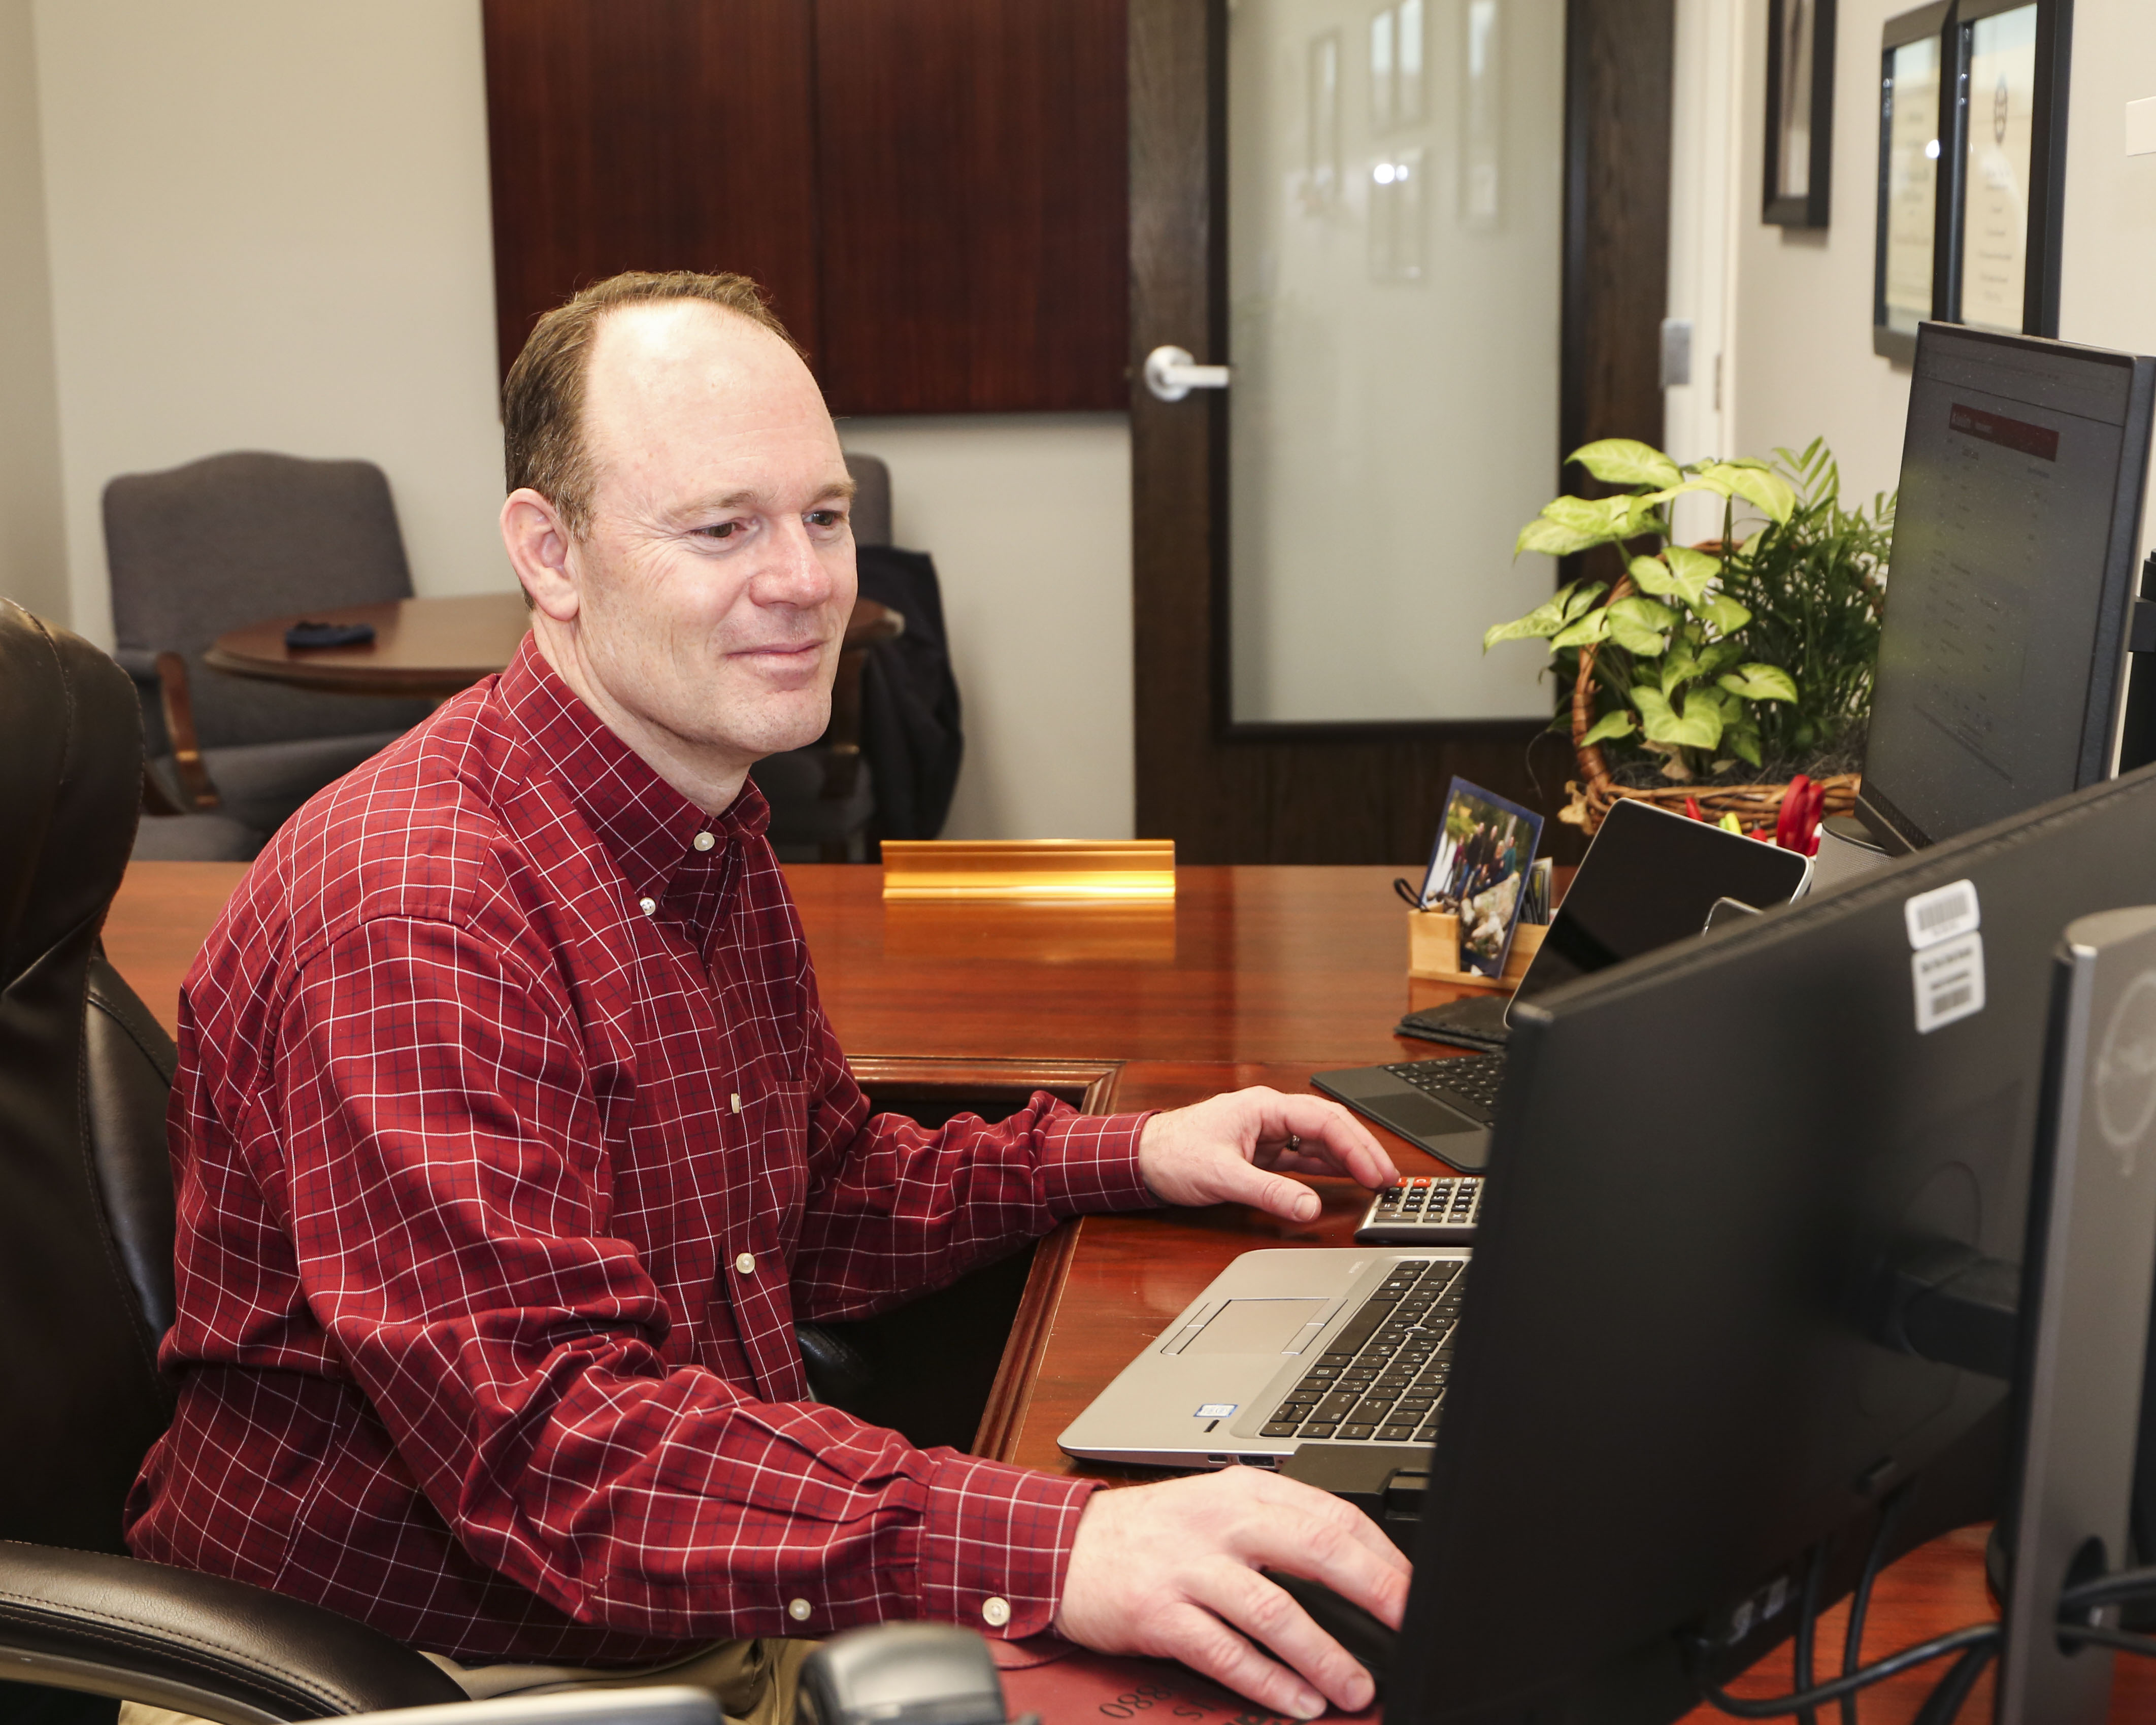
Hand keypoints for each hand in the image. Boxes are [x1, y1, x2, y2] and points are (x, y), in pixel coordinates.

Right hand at [1053, 1468, 1410, 1716]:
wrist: (1063, 1546)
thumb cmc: (1152, 1534)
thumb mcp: (1217, 1509)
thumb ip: (1278, 1530)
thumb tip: (1359, 1571)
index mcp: (1244, 1491)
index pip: (1332, 1515)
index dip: (1384, 1555)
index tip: (1416, 1590)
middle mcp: (1220, 1522)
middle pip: (1315, 1551)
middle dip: (1375, 1593)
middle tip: (1409, 1628)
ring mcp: (1188, 1566)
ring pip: (1273, 1611)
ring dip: (1323, 1655)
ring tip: (1355, 1688)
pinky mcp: (1158, 1612)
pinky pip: (1224, 1652)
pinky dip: (1267, 1681)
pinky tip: (1296, 1702)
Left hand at [1137, 1088, 1393, 1223]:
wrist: (1140, 1159)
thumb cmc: (1172, 1154)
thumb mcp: (1222, 1176)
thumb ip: (1269, 1192)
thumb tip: (1308, 1207)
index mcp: (1263, 1107)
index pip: (1323, 1120)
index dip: (1356, 1146)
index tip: (1375, 1171)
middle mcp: (1269, 1115)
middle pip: (1328, 1126)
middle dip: (1361, 1151)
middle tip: (1388, 1178)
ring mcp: (1266, 1132)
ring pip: (1319, 1141)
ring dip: (1347, 1159)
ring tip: (1375, 1180)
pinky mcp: (1261, 1151)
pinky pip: (1303, 1156)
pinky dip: (1326, 1167)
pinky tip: (1344, 1178)